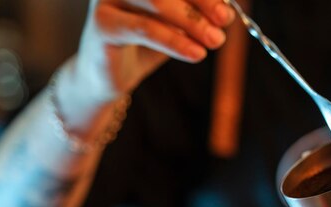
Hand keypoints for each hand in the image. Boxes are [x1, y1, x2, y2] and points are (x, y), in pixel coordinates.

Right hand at [74, 0, 234, 100]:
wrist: (111, 75)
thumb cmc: (147, 43)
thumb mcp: (177, 24)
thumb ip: (197, 13)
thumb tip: (228, 11)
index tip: (228, 9)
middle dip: (202, 1)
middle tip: (225, 21)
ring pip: (157, 1)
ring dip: (192, 22)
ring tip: (215, 40)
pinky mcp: (102, 24)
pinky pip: (145, 29)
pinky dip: (175, 42)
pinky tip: (197, 54)